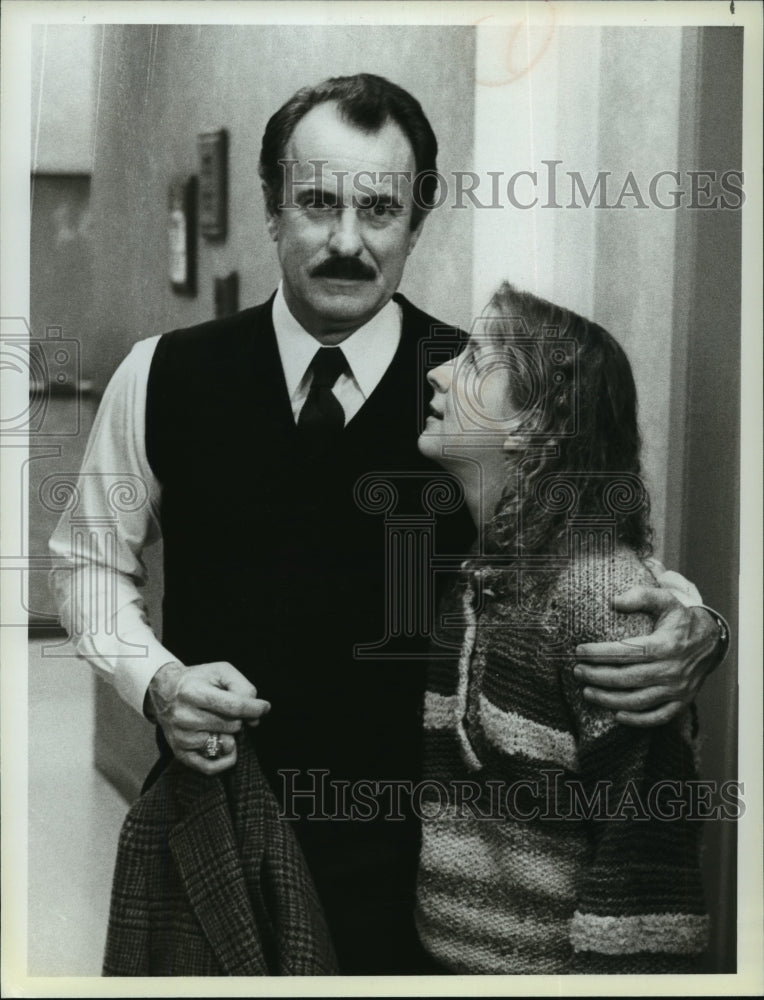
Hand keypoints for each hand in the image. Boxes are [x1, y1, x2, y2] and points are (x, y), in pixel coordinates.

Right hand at [146, 660, 270, 772]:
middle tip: (231, 711)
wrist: (164, 691)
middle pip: (231, 725)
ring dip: (231, 734)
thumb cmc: (197, 680)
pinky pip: (209, 766)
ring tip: (222, 722)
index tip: (264, 707)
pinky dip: (225, 760)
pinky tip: (229, 748)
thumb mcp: (221, 671)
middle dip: (239, 718)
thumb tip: (255, 715)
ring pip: (224, 743)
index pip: (233, 706)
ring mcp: (181, 736)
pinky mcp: (180, 752)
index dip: (254, 708)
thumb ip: (242, 687)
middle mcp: (184, 716)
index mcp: (193, 692)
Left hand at [573, 586, 719, 727]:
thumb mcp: (666, 600)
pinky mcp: (681, 702)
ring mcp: (677, 689)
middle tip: (577, 672)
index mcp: (665, 645)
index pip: (626, 652)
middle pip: (627, 678)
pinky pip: (658, 717)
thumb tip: (614, 601)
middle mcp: (671, 670)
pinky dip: (637, 720)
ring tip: (587, 692)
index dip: (600, 653)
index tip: (579, 651)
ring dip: (610, 699)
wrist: (710, 641)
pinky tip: (617, 714)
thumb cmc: (680, 620)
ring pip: (638, 701)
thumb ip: (641, 595)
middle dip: (598, 677)